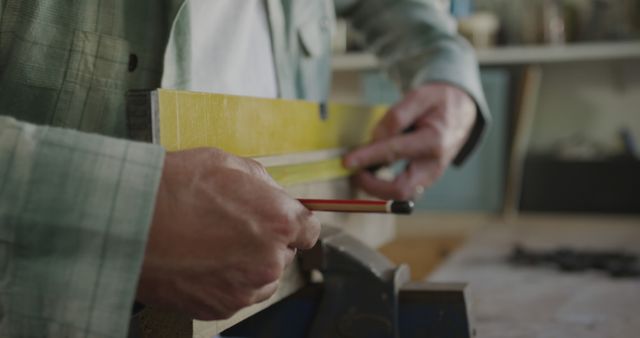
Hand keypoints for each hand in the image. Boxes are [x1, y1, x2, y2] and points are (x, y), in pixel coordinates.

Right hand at [136, 148, 320, 319]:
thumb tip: (272, 191)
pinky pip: (237, 293)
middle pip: (284, 252)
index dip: (293, 222)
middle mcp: (269, 260)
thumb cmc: (170, 190)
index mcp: (278, 221)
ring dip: (248, 263)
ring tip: (213, 244)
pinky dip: (226, 281)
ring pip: (262, 277)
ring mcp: (245, 288)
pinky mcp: (220, 307)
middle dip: (266, 239)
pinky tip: (201, 260)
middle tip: (232, 225)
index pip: (309, 228)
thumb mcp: (225, 163)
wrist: (125, 223)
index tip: (281, 220)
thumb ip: (261, 180)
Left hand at [343, 83, 476, 199]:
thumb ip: (397, 116)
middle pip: (401, 189)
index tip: (347, 162)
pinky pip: (402, 190)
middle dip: (372, 186)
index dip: (367, 157)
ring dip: (376, 188)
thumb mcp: (419, 96)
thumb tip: (376, 137)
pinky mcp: (425, 180)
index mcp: (434, 140)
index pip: (395, 152)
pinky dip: (383, 185)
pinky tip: (372, 171)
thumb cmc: (439, 102)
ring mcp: (431, 175)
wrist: (462, 111)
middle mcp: (434, 164)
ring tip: (360, 170)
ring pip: (401, 194)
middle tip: (354, 172)